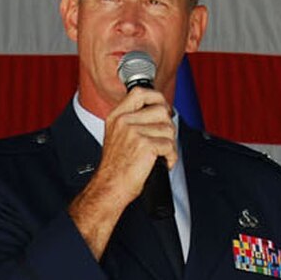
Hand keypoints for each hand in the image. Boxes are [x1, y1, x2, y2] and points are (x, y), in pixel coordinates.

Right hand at [67, 86, 178, 256]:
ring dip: (169, 144)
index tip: (162, 107)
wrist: (110, 187)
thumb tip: (157, 111)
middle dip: (167, 126)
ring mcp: (134, 132)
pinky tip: (160, 162)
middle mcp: (124, 122)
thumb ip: (131, 121)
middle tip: (161, 139)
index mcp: (116, 117)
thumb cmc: (116, 167)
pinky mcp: (145, 145)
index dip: (156, 97)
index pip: (139, 93)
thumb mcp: (116, 136)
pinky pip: (170, 145)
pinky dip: (170, 157)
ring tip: (158, 155)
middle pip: (161, 110)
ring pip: (169, 129)